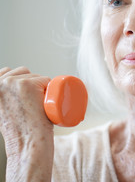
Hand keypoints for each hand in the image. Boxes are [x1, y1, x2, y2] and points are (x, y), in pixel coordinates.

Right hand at [0, 66, 53, 180]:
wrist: (27, 143)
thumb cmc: (19, 130)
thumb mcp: (3, 109)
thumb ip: (4, 99)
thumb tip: (11, 95)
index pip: (7, 72)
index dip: (20, 82)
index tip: (24, 97)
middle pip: (23, 71)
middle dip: (32, 83)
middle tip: (31, 104)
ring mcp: (12, 82)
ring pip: (36, 76)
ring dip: (41, 86)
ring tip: (37, 104)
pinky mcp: (26, 84)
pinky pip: (46, 79)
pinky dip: (50, 88)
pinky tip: (44, 101)